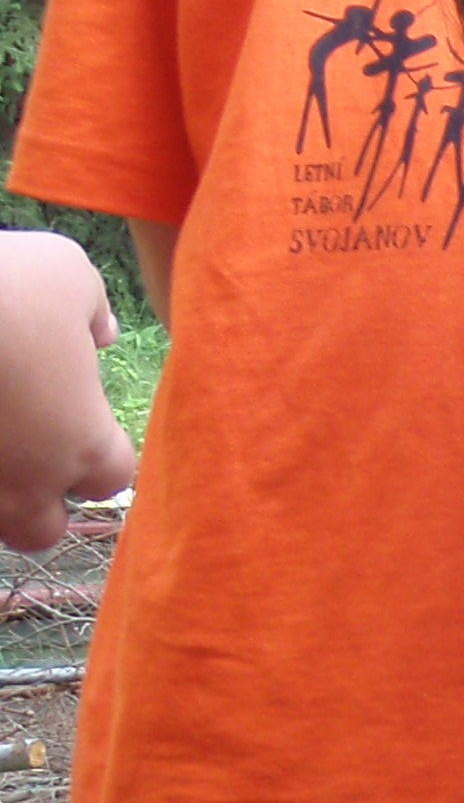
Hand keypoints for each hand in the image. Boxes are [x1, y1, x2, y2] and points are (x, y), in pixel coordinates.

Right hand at [0, 233, 136, 552]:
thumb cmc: (4, 282)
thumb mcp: (66, 272)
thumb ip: (93, 310)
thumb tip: (100, 333)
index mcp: (83, 441)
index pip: (114, 478)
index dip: (101, 453)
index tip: (82, 422)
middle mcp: (26, 481)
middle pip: (43, 529)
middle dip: (38, 500)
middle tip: (27, 452)